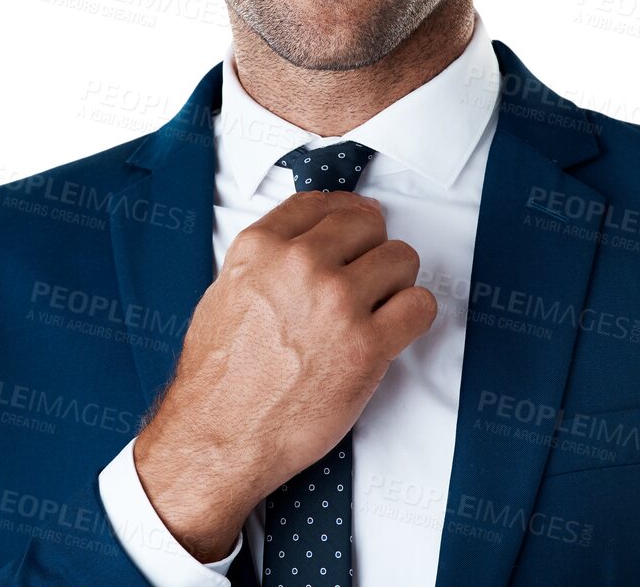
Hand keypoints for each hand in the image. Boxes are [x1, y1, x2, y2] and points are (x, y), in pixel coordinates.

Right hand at [131, 189, 436, 560]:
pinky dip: (412, 317)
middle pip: (368, 224)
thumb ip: (268, 260)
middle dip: (371, 249)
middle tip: (364, 278)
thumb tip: (309, 242)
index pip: (322, 203)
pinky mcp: (367, 345)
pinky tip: (392, 331)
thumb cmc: (220, 376)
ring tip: (377, 308)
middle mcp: (300, 264)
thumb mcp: (225, 292)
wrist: (221, 435)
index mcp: (261, 247)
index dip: (345, 215)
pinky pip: (420, 306)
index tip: (355, 227)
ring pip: (401, 259)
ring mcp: (337, 302)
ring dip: (395, 283)